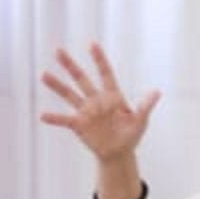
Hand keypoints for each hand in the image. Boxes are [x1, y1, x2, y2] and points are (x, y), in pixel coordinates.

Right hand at [39, 44, 159, 162]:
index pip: (105, 73)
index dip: (99, 59)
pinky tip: (43, 115)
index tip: (92, 44)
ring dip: (57, 86)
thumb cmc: (131, 136)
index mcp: (112, 96)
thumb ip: (145, 107)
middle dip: (71, 65)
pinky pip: (65, 120)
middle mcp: (96, 100)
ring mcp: (86, 112)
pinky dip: (54, 118)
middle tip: (58, 50)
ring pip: (69, 95)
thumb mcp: (140, 121)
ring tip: (44, 75)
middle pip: (82, 79)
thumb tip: (157, 92)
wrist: (118, 154)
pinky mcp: (79, 125)